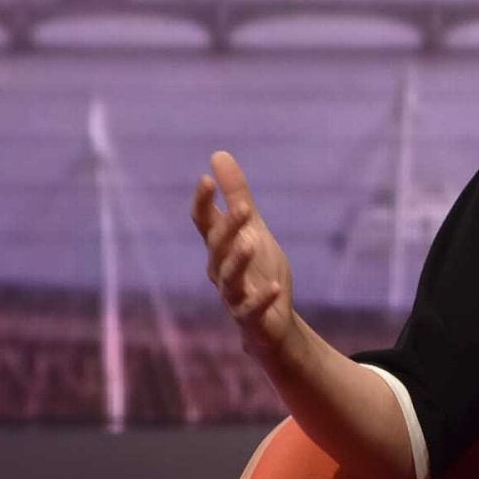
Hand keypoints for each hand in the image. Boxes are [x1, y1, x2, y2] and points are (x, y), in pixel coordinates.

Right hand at [192, 150, 294, 358]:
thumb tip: (218, 154)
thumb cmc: (258, 271)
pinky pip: (250, 310)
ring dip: (238, 261)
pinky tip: (275, 287)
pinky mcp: (249, 318)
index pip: (204, 223)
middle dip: (229, 227)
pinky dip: (262, 299)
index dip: (203, 202)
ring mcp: (233, 296)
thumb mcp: (253, 229)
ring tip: (251, 244)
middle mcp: (220, 270)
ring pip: (229, 278)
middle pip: (217, 247)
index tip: (207, 178)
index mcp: (220, 248)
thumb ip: (237, 195)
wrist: (271, 323)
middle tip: (245, 207)